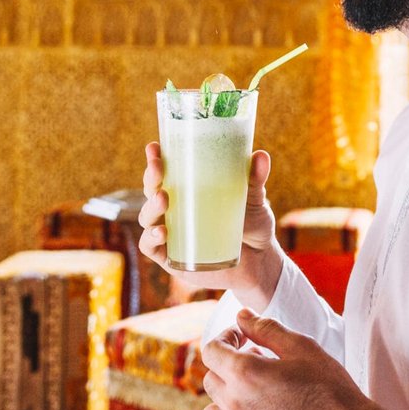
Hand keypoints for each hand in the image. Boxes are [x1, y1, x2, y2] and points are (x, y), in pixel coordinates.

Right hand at [139, 143, 283, 307]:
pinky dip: (150, 238)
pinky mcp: (170, 258)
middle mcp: (174, 210)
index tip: (154, 146)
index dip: (156, 159)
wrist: (259, 263)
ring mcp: (171, 234)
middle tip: (158, 167)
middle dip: (151, 177)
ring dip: (150, 206)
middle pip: (151, 190)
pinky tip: (162, 232)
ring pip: (147, 217)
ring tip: (163, 198)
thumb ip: (255, 180)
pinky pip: (150, 247)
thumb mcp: (255, 200)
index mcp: (189, 191)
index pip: (166, 172)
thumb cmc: (253, 226)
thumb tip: (261, 156)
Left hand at [201, 308, 388, 409]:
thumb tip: (241, 317)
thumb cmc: (331, 392)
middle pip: (211, 380)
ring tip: (255, 401)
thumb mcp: (303, 349)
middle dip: (229, 369)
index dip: (225, 340)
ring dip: (227, 402)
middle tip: (259, 369)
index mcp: (245, 374)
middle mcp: (233, 406)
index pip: (212, 350)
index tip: (241, 341)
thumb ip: (266, 329)